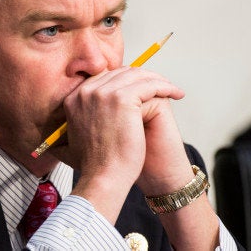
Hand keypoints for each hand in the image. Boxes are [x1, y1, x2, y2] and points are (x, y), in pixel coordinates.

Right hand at [51, 67, 184, 222]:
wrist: (103, 177)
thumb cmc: (97, 163)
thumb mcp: (78, 136)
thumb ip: (83, 118)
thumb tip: (91, 113)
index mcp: (74, 98)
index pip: (105, 77)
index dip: (126, 81)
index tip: (142, 89)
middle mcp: (85, 91)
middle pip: (121, 73)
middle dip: (142, 78)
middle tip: (160, 87)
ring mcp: (103, 93)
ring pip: (137, 76)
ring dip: (157, 80)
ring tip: (171, 89)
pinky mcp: (122, 98)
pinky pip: (150, 85)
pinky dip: (165, 87)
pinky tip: (176, 94)